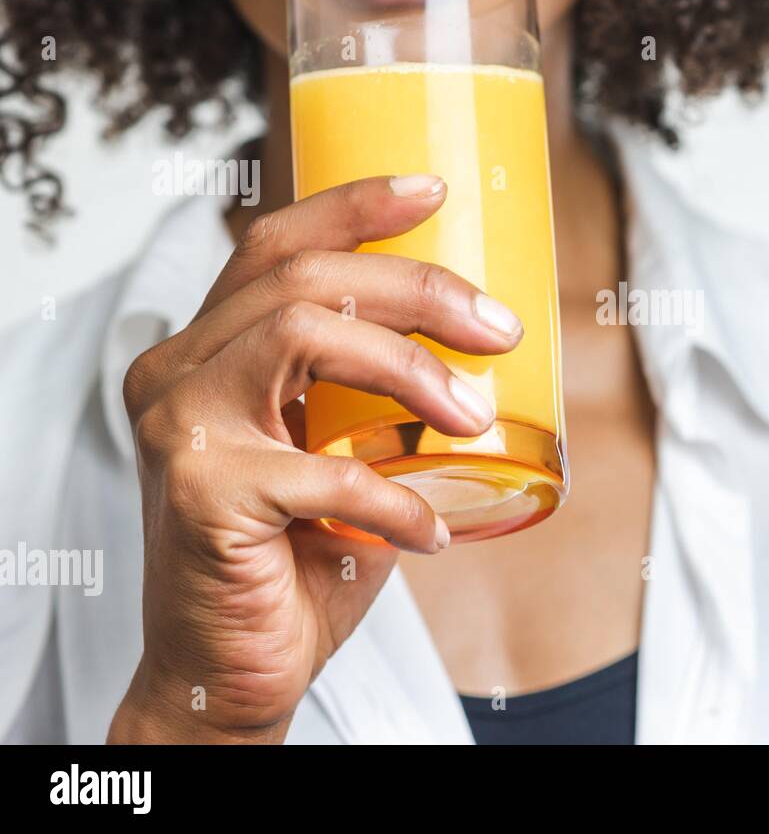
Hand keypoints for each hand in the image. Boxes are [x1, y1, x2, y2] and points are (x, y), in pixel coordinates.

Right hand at [107, 174, 522, 742]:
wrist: (234, 669)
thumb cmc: (299, 555)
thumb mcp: (342, 452)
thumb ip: (374, 395)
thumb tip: (483, 347)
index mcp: (209, 350)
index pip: (275, 245)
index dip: (354, 205)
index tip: (436, 190)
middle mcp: (177, 371)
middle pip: (306, 278)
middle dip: (420, 289)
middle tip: (500, 329)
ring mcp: (179, 427)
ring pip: (304, 333)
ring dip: (410, 369)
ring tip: (473, 416)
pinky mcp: (199, 492)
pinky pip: (325, 471)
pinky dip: (396, 501)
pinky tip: (432, 533)